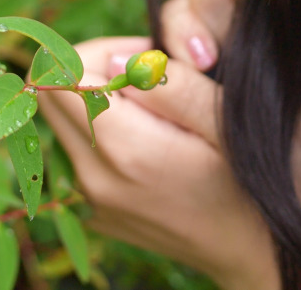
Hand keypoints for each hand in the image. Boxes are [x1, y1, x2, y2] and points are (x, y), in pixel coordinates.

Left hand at [37, 33, 280, 289]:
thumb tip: (115, 60)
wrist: (249, 249)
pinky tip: (150, 145)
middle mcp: (95, 178)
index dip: (102, 51)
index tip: (147, 61)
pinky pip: (77, 151)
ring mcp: (89, 200)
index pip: (63, 74)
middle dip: (92, 71)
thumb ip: (171, 85)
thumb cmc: (247, 180)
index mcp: (126, 150)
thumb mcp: (225, 122)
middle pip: (51, 95)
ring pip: (62, 122)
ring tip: (154, 114)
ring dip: (96, 102)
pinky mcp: (93, 211)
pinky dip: (102, 133)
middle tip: (146, 80)